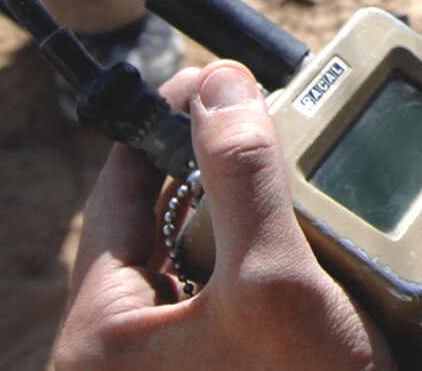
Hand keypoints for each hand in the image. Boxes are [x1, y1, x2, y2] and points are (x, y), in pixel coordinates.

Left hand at [55, 61, 393, 370]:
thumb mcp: (274, 283)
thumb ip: (245, 178)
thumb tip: (220, 86)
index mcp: (97, 338)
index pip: (118, 194)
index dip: (164, 127)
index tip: (211, 79)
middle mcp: (122, 363)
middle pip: (165, 228)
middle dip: (222, 179)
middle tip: (277, 132)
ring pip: (207, 268)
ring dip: (258, 227)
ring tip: (308, 196)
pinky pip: (238, 310)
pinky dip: (276, 277)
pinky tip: (323, 265)